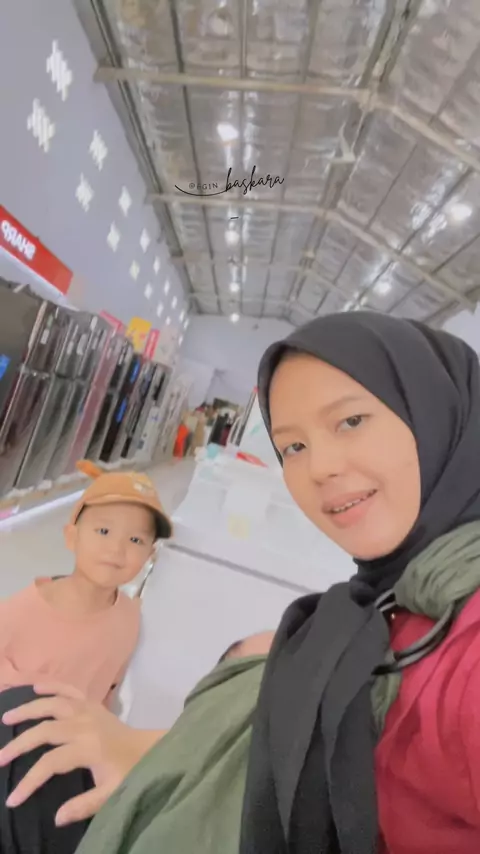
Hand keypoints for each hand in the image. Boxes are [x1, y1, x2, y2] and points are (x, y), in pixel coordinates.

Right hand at [0, 682, 162, 825]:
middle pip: (45, 731)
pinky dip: (52, 685)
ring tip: (6, 717)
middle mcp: (85, 724)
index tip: (12, 799)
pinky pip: (69, 689)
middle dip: (19, 744)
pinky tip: (35, 687)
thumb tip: (57, 817)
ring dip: (28, 709)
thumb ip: (84, 805)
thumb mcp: (111, 794)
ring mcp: (88, 710)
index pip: (50, 763)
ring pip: (53, 704)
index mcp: (88, 748)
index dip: (29, 781)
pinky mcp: (92, 703)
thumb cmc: (130, 772)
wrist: (149, 749)